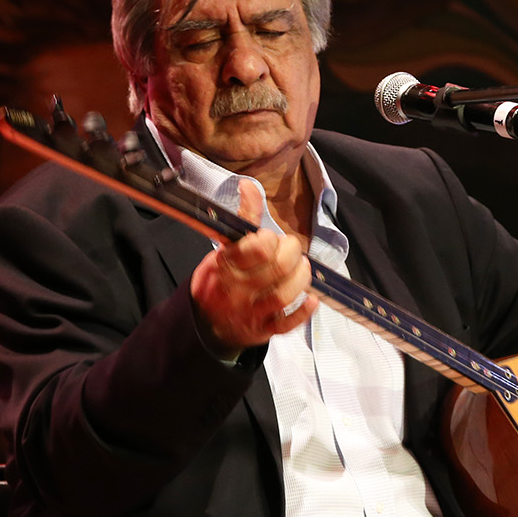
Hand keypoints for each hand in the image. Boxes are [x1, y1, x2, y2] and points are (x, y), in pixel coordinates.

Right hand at [190, 180, 316, 354]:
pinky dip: (304, 310)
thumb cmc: (219, 280)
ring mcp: (251, 312)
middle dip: (292, 253)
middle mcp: (238, 290)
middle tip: (291, 250)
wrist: (206, 324)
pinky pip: (288, 323)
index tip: (271, 238)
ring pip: (285, 294)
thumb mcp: (223, 248)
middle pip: (277, 268)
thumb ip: (241, 220)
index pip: (258, 248)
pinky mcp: (264, 330)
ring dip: (301, 277)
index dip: (271, 239)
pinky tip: (311, 298)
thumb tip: (249, 186)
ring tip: (302, 268)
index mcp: (226, 265)